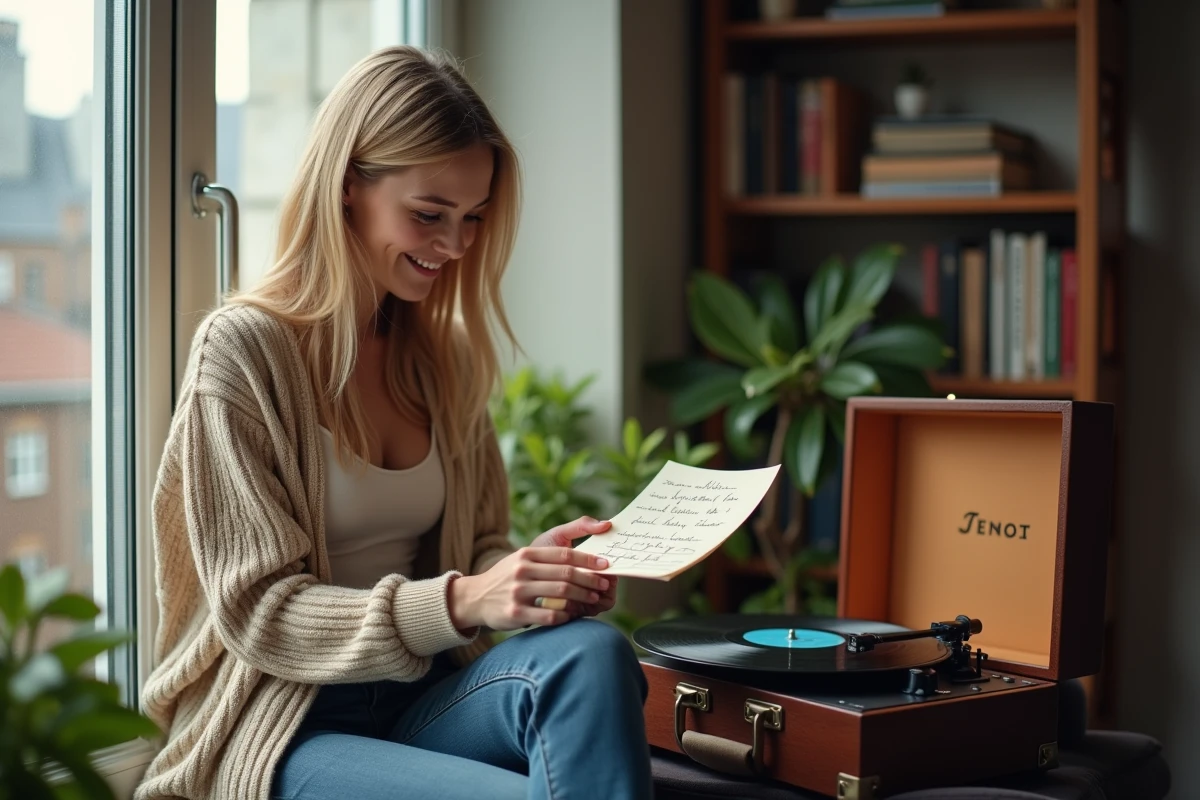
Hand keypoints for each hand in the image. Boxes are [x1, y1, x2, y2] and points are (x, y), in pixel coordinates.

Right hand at [449, 517, 611, 630]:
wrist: (475, 598)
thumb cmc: (507, 578)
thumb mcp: (522, 558)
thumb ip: (548, 557)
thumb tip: (582, 559)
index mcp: (526, 554)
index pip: (564, 554)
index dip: (588, 559)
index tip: (605, 565)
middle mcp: (522, 570)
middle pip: (566, 573)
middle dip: (590, 579)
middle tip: (604, 584)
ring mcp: (517, 592)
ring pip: (560, 593)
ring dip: (582, 596)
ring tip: (594, 599)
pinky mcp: (515, 613)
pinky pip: (548, 615)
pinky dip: (565, 615)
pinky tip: (573, 615)